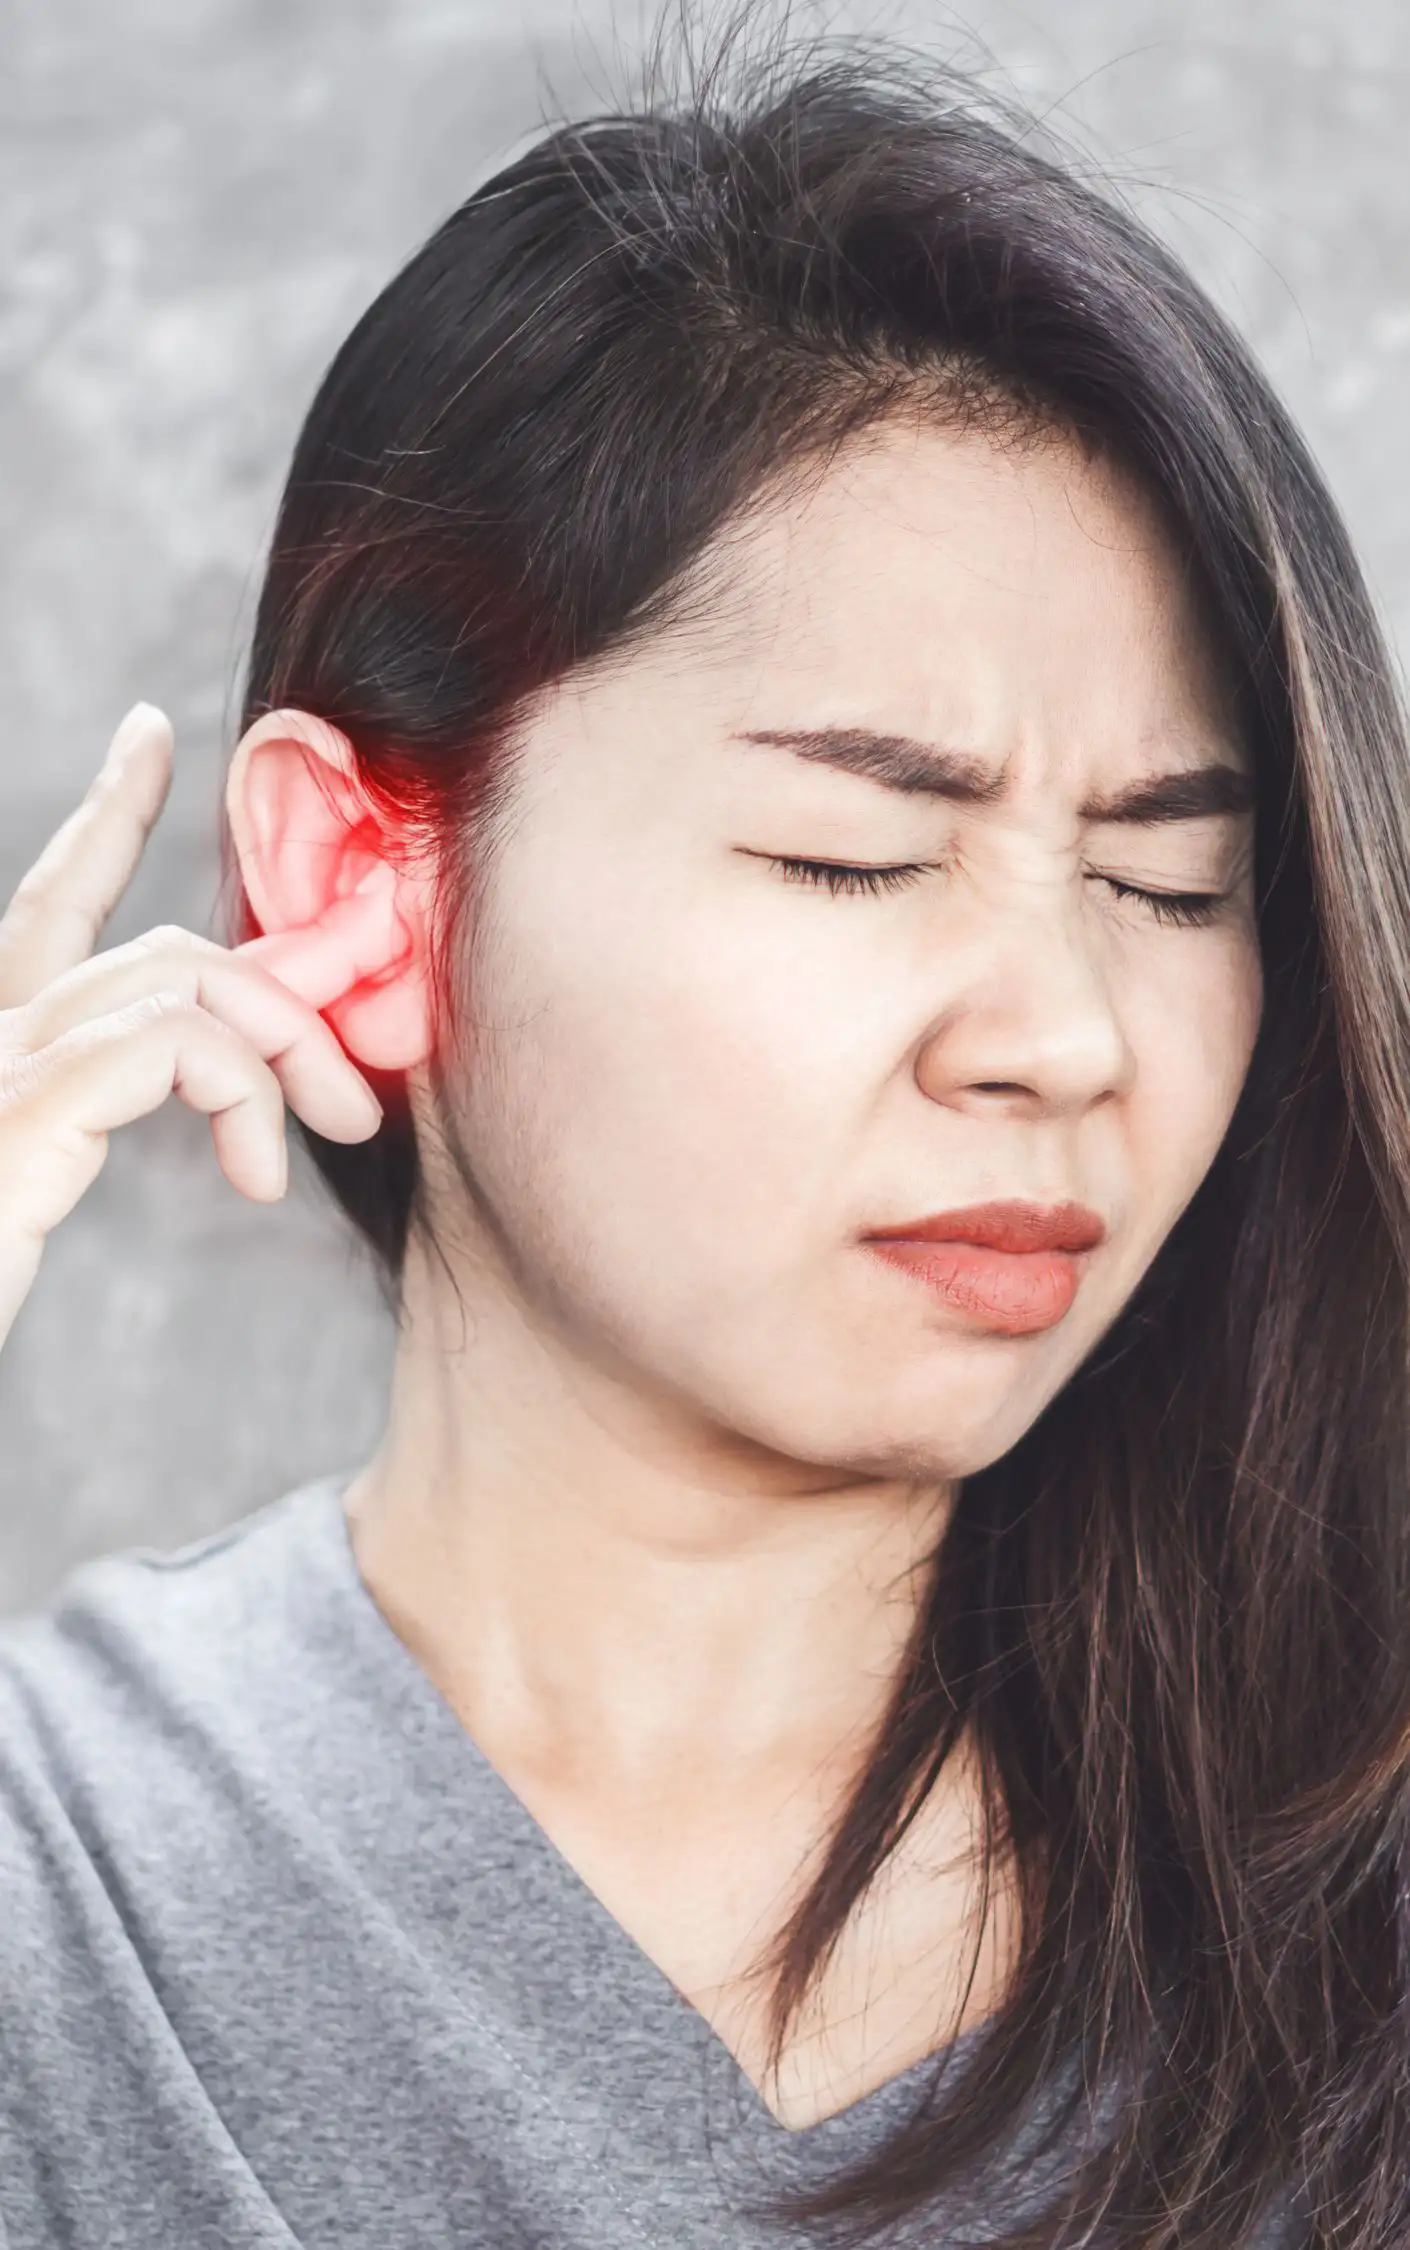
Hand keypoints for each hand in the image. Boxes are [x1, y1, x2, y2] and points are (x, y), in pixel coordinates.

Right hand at [0, 703, 389, 1349]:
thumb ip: (122, 1098)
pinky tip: (256, 1176)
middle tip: (353, 1088)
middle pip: (161, 952)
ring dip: (285, 1053)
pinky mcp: (16, 1113)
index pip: (53, 903)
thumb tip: (255, 1065)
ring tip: (328, 1131)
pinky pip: (169, 1045)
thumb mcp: (52, 1176)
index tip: (151, 735)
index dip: (108, 811)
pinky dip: (243, 1096)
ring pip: (179, 984)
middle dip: (285, 997)